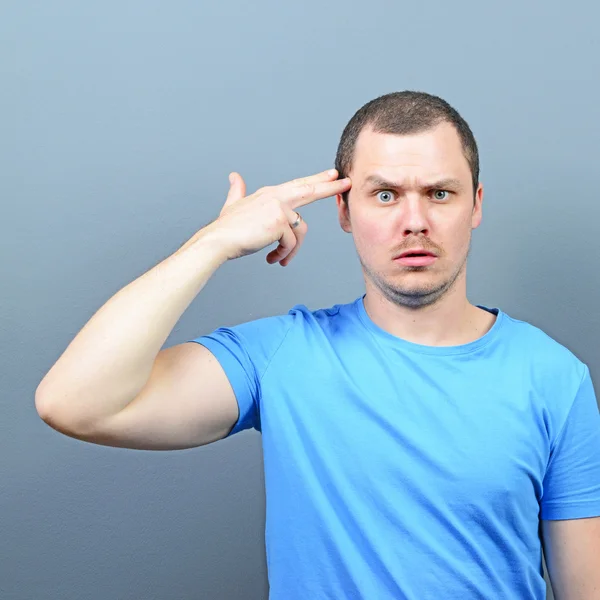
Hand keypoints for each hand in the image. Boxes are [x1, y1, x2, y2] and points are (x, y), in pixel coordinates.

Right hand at [206, 169, 350, 265]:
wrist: (218, 240)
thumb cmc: (227, 229)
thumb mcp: (234, 205)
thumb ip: (237, 191)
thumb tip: (234, 176)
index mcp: (269, 193)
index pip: (299, 185)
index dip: (317, 179)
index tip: (333, 174)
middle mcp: (275, 196)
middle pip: (309, 190)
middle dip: (330, 186)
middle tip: (347, 182)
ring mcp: (278, 207)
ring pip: (300, 231)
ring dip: (290, 249)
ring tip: (278, 258)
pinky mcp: (279, 222)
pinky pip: (291, 242)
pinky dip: (284, 254)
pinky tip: (272, 258)